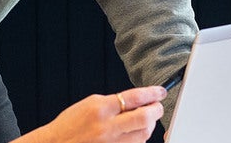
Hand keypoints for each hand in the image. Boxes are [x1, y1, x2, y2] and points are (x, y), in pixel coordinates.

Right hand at [30, 86, 166, 142]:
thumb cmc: (70, 125)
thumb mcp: (90, 104)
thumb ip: (114, 102)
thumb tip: (138, 100)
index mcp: (100, 109)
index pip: (135, 97)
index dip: (152, 93)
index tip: (160, 92)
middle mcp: (107, 127)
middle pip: (145, 118)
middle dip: (156, 110)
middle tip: (157, 106)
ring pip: (144, 134)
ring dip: (149, 125)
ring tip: (144, 119)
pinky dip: (139, 138)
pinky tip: (134, 132)